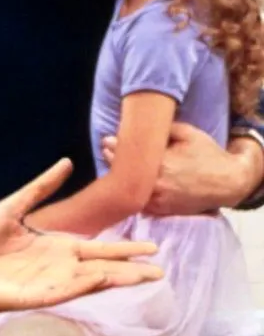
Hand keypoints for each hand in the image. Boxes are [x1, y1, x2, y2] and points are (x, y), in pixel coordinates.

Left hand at [0, 159, 161, 312]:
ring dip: (116, 278)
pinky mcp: (36, 295)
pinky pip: (66, 291)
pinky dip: (84, 285)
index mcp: (56, 246)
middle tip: (160, 270)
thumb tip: (67, 162)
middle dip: (131, 269)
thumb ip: (41, 186)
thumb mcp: (14, 205)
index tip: (152, 248)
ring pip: (92, 282)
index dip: (125, 249)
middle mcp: (59, 266)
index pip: (99, 248)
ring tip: (144, 276)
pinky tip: (102, 277)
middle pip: (104, 267)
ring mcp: (50, 282)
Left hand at [104, 122, 256, 214]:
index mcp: (161, 163)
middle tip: (106, 148)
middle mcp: (157, 184)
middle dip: (113, 158)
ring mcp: (157, 200)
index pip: (127, 154)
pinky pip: (137, 202)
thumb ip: (162, 128)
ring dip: (120, 177)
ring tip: (115, 164)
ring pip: (128, 188)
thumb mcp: (187, 133)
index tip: (107, 139)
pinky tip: (126, 182)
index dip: (113, 146)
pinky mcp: (160, 210)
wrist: (227, 183)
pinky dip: (130, 192)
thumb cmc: (207, 154)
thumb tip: (139, 125)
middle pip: (123, 171)